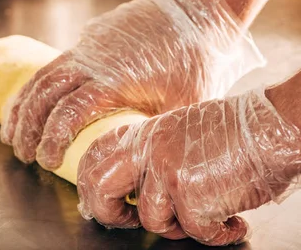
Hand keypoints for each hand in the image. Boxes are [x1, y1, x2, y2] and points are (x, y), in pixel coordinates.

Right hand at [0, 0, 264, 169]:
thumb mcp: (182, 105)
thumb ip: (150, 131)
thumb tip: (130, 159)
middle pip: (44, 94)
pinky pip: (54, 63)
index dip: (52, 139)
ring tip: (12, 131)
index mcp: (113, 80)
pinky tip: (34, 101)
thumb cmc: (196, 59)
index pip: (68, 113)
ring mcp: (87, 46)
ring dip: (24, 106)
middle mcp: (91, 61)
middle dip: (27, 126)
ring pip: (42, 76)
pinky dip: (37, 86)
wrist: (198, 9)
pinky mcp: (89, 38)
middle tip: (22, 153)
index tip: (47, 161)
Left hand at [76, 88, 300, 245]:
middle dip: (108, 214)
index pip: (94, 156)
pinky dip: (216, 235)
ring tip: (205, 215)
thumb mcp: (179, 131)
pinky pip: (193, 232)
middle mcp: (149, 149)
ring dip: (179, 227)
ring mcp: (167, 171)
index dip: (89, 184)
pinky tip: (232, 221)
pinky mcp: (191, 194)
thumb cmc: (233, 132)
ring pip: (151, 220)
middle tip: (127, 222)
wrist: (272, 127)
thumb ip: (153, 153)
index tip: (100, 202)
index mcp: (144, 133)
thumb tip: (136, 188)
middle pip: (99, 186)